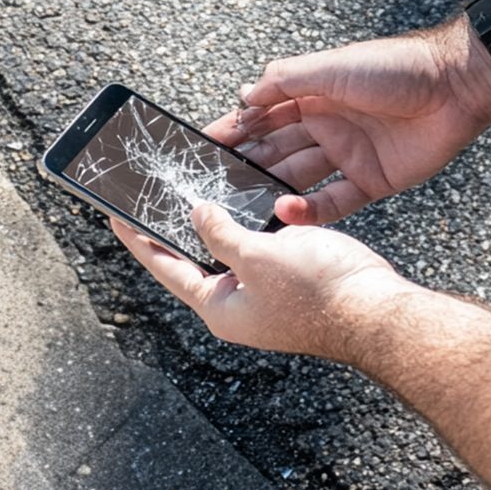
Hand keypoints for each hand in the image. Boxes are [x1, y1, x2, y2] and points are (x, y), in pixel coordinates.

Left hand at [111, 203, 406, 358]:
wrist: (376, 307)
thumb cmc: (317, 294)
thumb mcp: (256, 259)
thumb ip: (220, 234)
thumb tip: (196, 214)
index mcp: (220, 306)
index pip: (166, 267)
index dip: (139, 239)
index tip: (114, 213)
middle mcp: (237, 299)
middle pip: (193, 255)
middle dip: (173, 223)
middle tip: (150, 191)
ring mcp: (263, 286)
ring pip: (225, 243)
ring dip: (211, 214)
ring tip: (187, 182)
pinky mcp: (287, 269)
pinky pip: (255, 238)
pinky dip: (243, 215)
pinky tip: (237, 189)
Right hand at [207, 17, 490, 224]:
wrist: (456, 87)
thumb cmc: (392, 67)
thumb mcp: (330, 67)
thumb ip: (284, 82)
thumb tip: (243, 98)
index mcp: (312, 94)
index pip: (262, 115)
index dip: (234, 129)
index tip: (201, 146)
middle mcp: (325, 124)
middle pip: (276, 150)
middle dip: (245, 165)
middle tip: (212, 186)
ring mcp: (348, 154)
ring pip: (298, 178)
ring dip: (270, 190)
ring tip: (241, 207)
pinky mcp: (371, 180)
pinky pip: (333, 201)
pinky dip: (308, 211)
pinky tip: (284, 213)